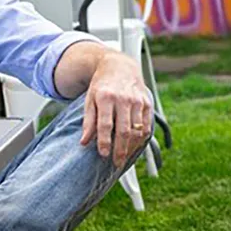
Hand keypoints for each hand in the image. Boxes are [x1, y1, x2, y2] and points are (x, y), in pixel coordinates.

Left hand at [79, 52, 152, 167]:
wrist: (119, 67)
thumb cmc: (101, 86)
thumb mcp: (89, 100)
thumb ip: (88, 121)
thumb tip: (84, 142)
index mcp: (105, 97)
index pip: (105, 124)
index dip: (104, 141)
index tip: (103, 154)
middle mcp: (123, 98)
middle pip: (123, 129)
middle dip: (120, 149)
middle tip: (116, 163)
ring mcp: (137, 100)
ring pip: (137, 130)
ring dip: (131, 147)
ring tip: (124, 158)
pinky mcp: (147, 103)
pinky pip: (146, 126)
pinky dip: (141, 139)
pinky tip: (134, 147)